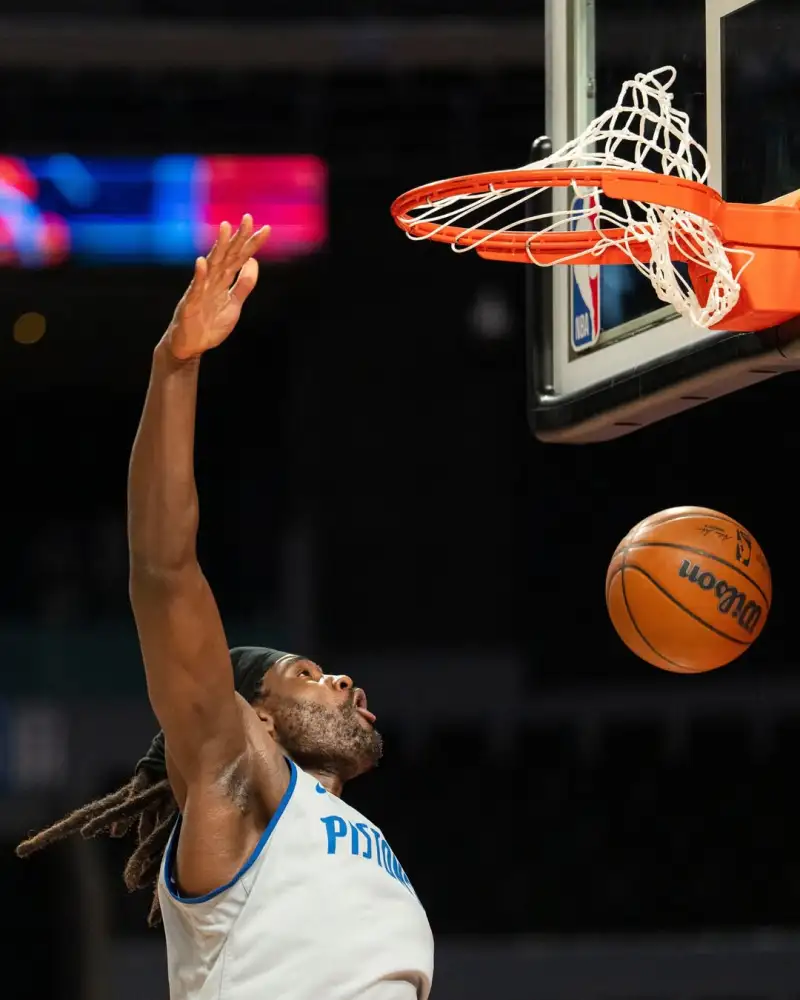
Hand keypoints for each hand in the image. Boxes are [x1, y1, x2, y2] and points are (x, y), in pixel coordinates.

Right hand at [166, 215, 270, 360]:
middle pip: (228, 255)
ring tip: (225, 228)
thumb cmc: (209, 324)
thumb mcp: (234, 304)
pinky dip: (200, 275)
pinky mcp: (191, 303)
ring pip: (212, 265)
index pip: (241, 258)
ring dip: (218, 246)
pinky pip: (196, 287)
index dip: (253, 244)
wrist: (190, 344)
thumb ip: (244, 285)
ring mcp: (202, 289)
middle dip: (238, 237)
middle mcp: (213, 280)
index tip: (266, 229)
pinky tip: (202, 262)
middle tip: (248, 218)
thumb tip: (254, 262)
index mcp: (224, 280)